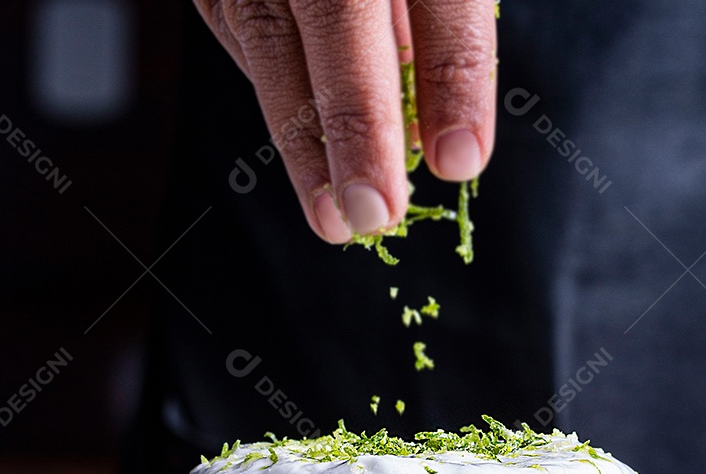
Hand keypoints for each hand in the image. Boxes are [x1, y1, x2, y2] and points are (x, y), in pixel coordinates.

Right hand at [195, 0, 496, 241]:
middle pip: (336, 13)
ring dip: (303, 144)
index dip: (452, 77)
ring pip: (270, 39)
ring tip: (334, 220)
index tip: (460, 161)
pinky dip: (285, 106)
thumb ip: (437, 25)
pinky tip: (312, 160)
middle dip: (357, 123)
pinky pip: (245, 39)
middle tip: (374, 210)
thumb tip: (433, 135)